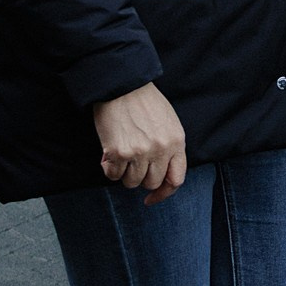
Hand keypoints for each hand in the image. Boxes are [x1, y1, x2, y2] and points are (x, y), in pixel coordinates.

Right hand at [93, 82, 186, 205]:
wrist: (122, 86)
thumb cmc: (144, 103)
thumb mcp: (168, 123)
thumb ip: (169, 148)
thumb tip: (160, 176)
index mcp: (177, 141)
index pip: (176, 179)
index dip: (163, 193)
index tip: (151, 199)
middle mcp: (160, 150)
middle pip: (151, 183)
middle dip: (140, 177)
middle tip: (132, 163)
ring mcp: (139, 152)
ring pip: (131, 182)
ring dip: (124, 172)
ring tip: (122, 153)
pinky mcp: (118, 152)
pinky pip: (112, 175)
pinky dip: (109, 168)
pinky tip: (109, 153)